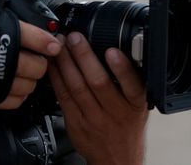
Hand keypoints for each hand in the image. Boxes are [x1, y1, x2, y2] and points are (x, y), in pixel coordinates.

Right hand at [0, 0, 61, 107]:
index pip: (34, 37)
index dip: (48, 42)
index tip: (53, 44)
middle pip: (36, 65)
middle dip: (39, 62)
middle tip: (36, 57)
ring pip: (27, 86)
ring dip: (29, 80)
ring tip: (24, 71)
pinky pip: (11, 102)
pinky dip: (16, 96)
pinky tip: (11, 86)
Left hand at [48, 33, 147, 164]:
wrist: (117, 159)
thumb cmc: (126, 127)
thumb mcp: (137, 106)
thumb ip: (129, 82)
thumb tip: (115, 50)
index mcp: (134, 105)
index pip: (132, 85)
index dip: (121, 68)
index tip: (112, 51)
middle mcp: (115, 112)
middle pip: (98, 82)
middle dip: (84, 57)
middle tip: (74, 37)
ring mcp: (94, 119)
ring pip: (77, 88)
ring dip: (66, 64)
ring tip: (60, 46)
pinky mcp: (76, 123)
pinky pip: (63, 97)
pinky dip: (56, 79)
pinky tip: (53, 65)